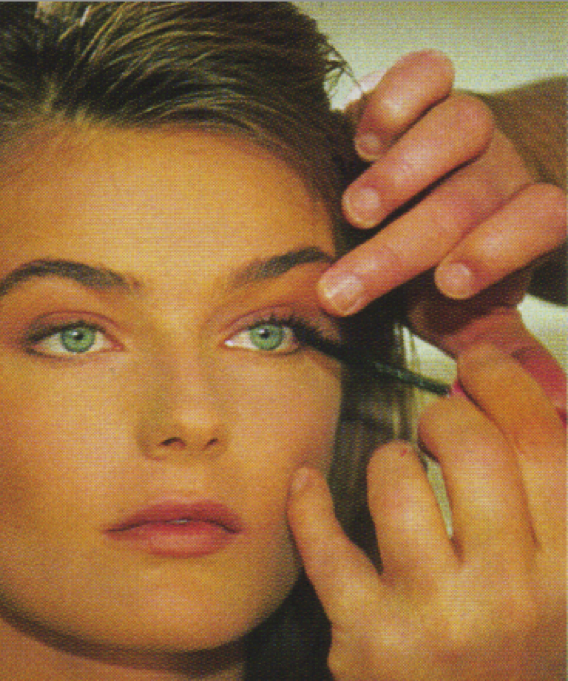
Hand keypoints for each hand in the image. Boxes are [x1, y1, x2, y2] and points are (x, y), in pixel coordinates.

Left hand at [288, 331, 564, 680]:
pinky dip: (307, 502)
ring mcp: (429, 616)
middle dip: (446, 412)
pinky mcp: (363, 637)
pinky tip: (304, 485)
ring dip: (385, 458)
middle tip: (432, 420)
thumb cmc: (512, 680)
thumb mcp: (557, 601)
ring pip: (396, 482)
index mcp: (564, 576)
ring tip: (390, 471)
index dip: (507, 389)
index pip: (547, 448)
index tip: (479, 372)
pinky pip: (325, 542)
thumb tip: (507, 413)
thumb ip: (542, 520)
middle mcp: (505, 592)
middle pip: (474, 449)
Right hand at [317, 52, 565, 410]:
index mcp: (527, 219)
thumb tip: (542, 400)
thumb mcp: (471, 307)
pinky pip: (426, 74)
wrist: (442, 186)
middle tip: (344, 290)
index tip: (448, 286)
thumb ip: (496, 342)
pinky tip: (362, 137)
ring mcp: (468, 123)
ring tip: (357, 211)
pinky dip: (396, 98)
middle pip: (470, 197)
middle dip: (403, 247)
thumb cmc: (446, 258)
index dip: (497, 250)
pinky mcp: (429, 92)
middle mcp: (502, 168)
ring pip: (456, 127)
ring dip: (403, 172)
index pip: (535, 224)